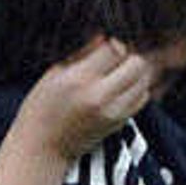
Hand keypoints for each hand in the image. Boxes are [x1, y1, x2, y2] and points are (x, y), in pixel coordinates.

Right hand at [16, 37, 166, 163]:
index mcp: (79, 80)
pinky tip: (120, 87)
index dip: (111, 42)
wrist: (42, 148)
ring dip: (135, 71)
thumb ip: (80, 54)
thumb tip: (104, 36)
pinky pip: (143, 97)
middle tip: (114, 58)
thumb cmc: (40, 107)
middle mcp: (100, 96)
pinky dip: (137, 88)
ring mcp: (113, 112)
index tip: (103, 45)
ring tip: (117, 72)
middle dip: (128, 55)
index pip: (114, 48)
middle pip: (137, 62)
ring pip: (144, 79)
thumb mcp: (52, 74)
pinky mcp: (120, 123)